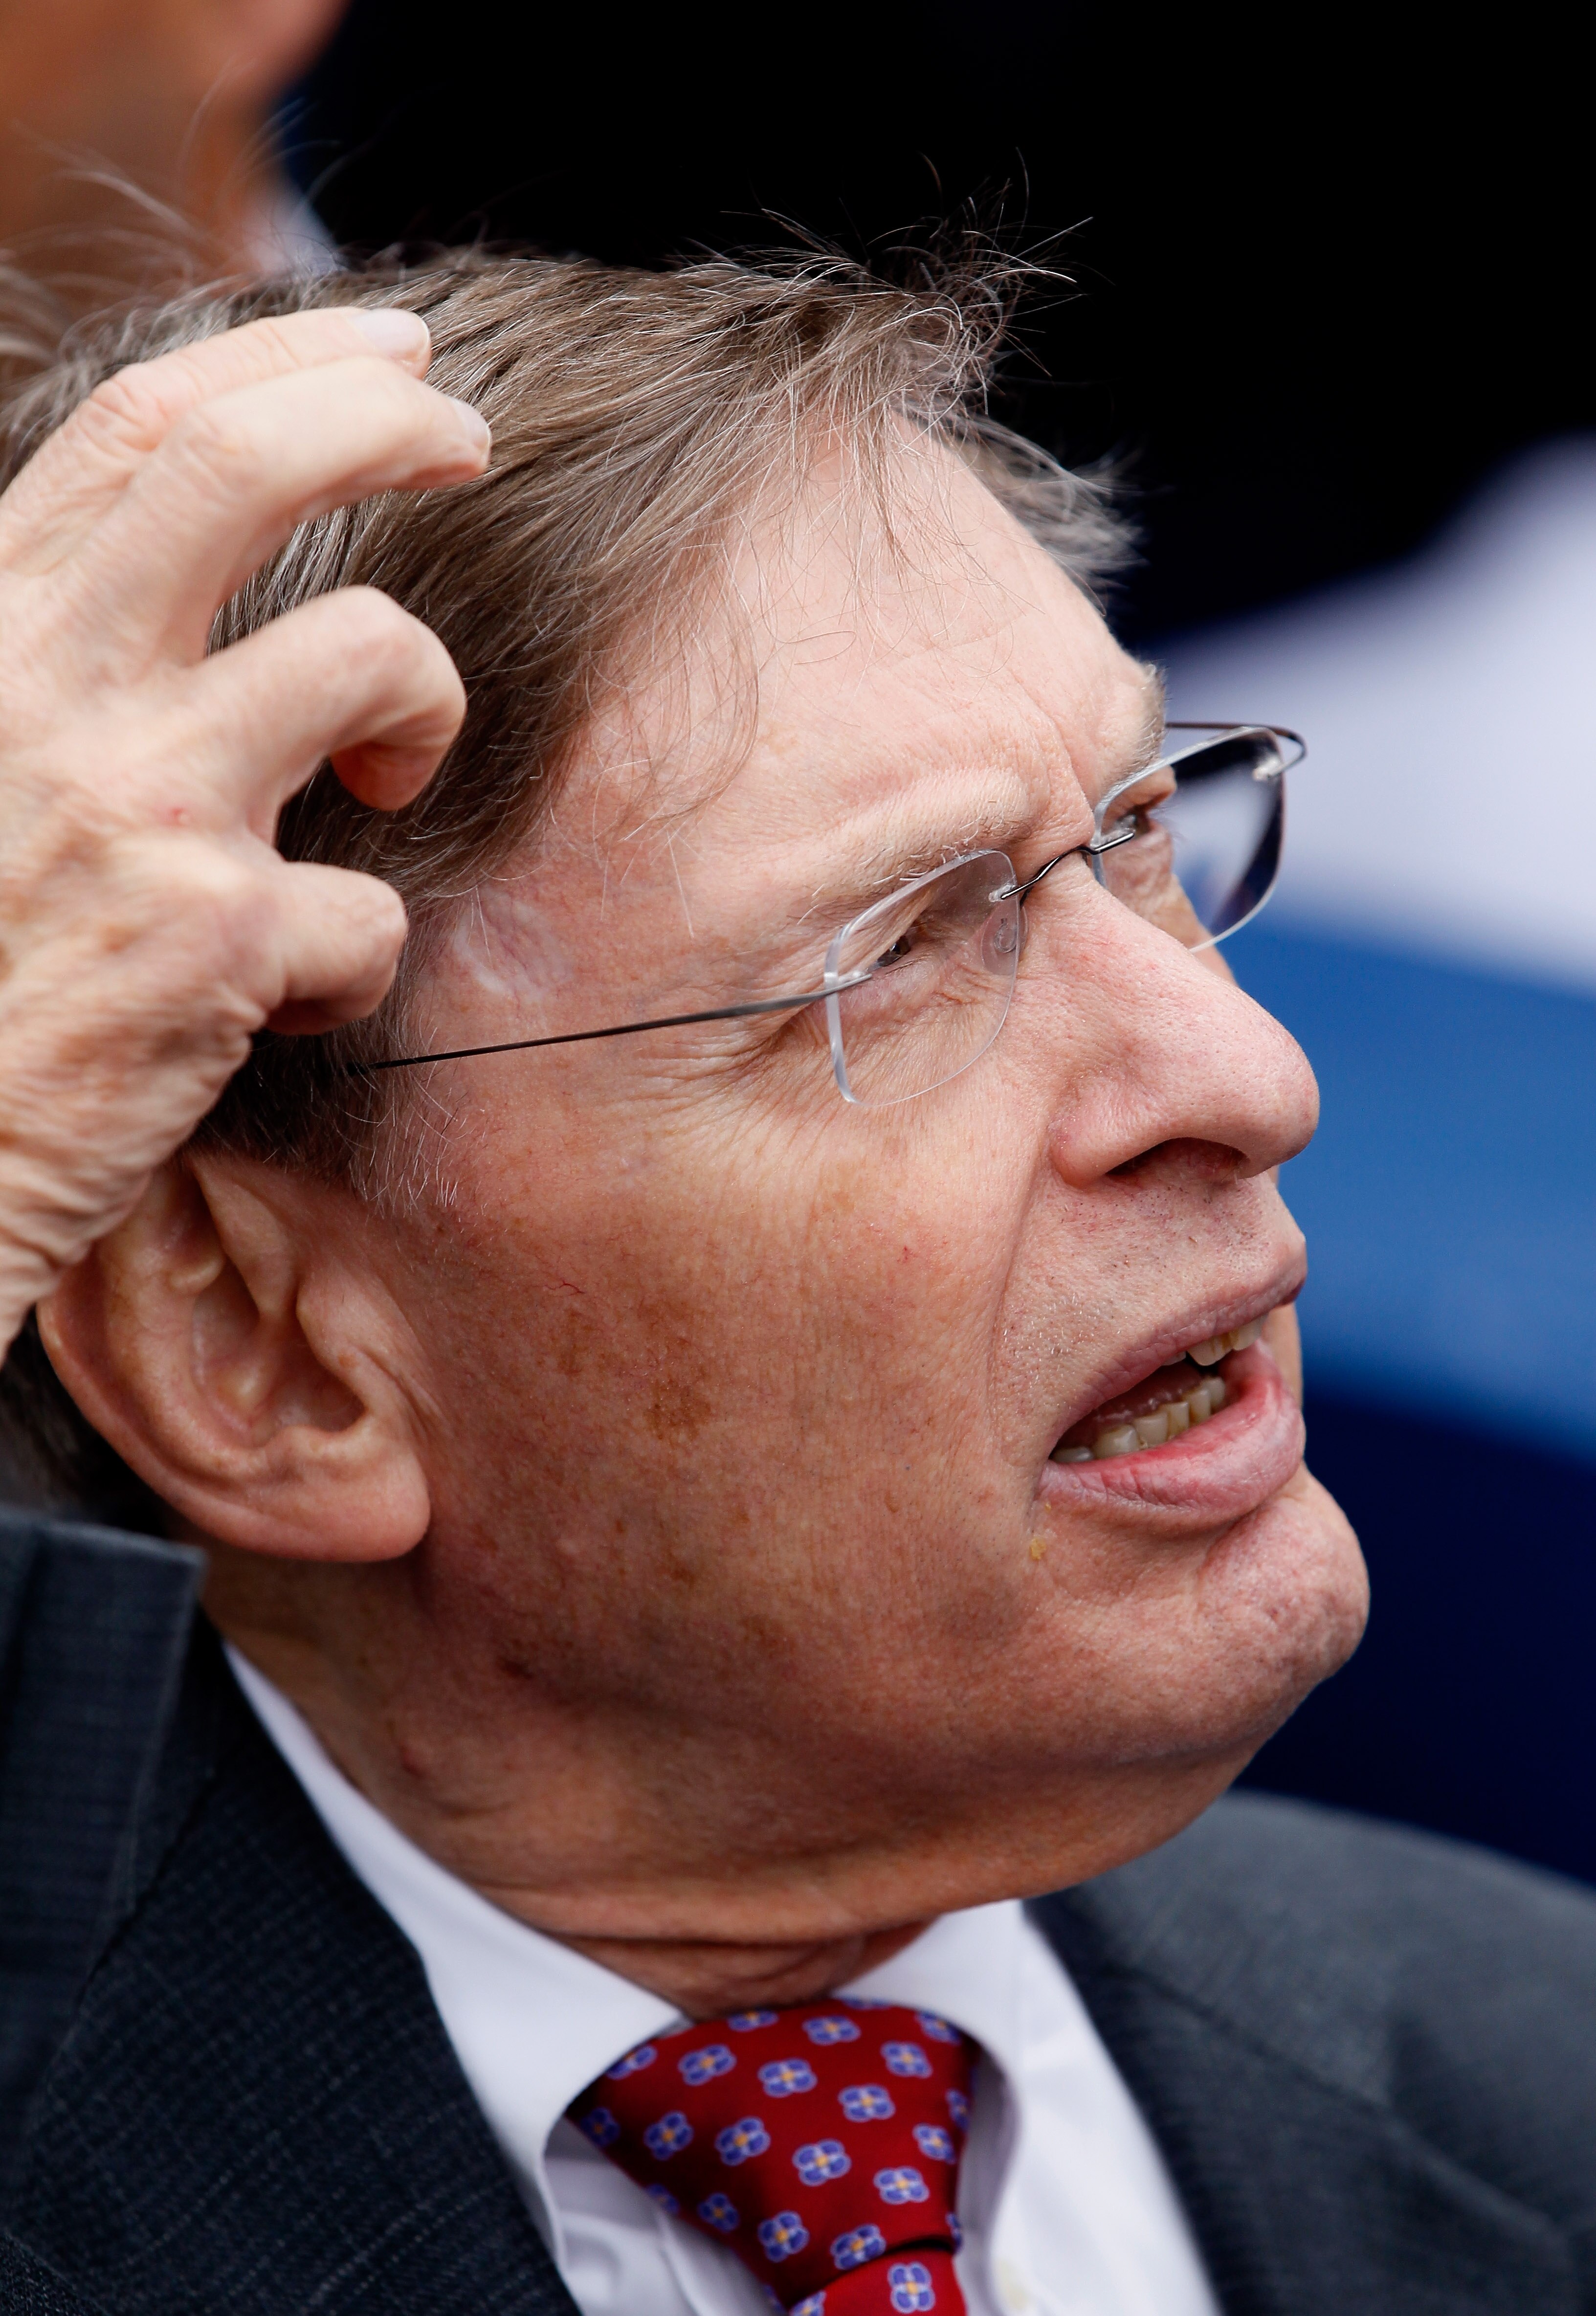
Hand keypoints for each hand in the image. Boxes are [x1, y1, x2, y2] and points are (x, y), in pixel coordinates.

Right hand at [0, 305, 489, 1354]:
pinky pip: (370, 914)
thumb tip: (180, 588)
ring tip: (388, 782)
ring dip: (423, 703)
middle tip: (467, 436)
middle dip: (390, 417)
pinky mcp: (213, 945)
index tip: (387, 347)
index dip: (285, 361)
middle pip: (249, 472)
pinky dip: (354, 959)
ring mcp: (136, 811)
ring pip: (369, 657)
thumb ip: (63, 664)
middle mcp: (49, 695)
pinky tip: (284, 1003)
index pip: (141, 433)